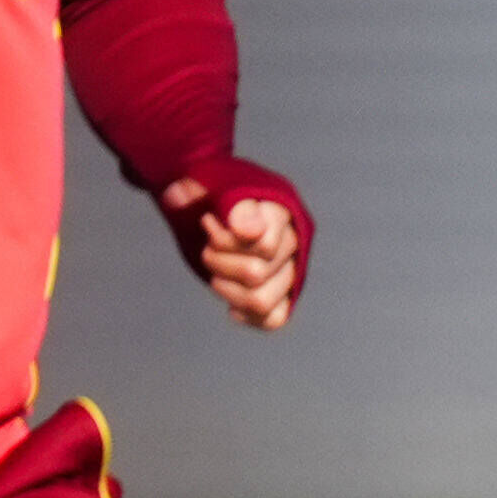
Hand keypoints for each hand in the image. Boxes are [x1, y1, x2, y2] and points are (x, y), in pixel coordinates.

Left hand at [160, 178, 298, 330]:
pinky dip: (247, 314)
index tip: (208, 222)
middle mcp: (291, 240)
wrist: (210, 202)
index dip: (226, 242)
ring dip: (228, 291)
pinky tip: (230, 301)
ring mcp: (288, 269)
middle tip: (207, 247)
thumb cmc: (210, 188)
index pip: (263, 243)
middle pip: (257, 273)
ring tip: (216, 273)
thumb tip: (223, 218)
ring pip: (263, 302)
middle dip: (219, 263)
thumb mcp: (204, 179)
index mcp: (278, 209)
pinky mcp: (281, 293)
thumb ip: (208, 191)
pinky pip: (274, 319)